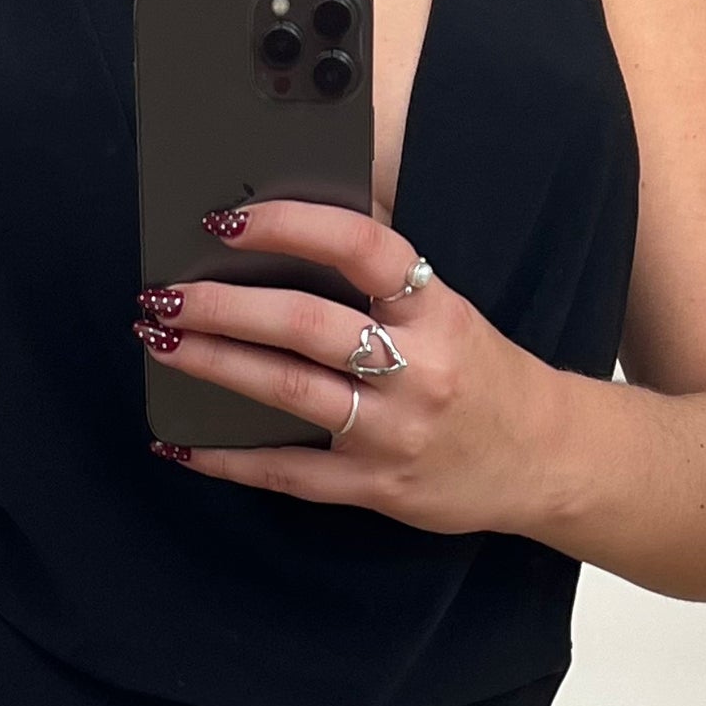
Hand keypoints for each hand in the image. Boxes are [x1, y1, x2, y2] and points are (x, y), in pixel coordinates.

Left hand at [135, 202, 571, 538]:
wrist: (545, 461)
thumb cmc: (483, 375)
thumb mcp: (450, 311)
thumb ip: (385, 277)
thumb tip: (297, 224)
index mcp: (437, 311)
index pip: (362, 248)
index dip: (292, 225)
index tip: (227, 219)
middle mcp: (417, 370)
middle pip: (307, 325)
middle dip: (224, 306)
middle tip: (164, 292)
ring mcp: (394, 433)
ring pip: (290, 393)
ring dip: (215, 364)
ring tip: (160, 341)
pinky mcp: (375, 487)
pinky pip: (288, 473)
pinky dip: (228, 459)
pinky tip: (179, 442)